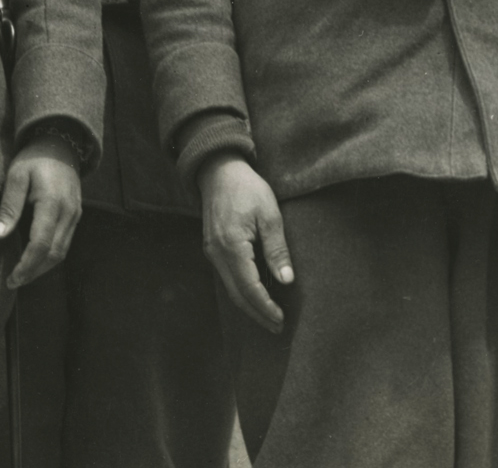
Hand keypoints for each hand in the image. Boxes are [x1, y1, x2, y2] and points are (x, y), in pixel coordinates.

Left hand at [0, 131, 82, 286]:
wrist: (60, 144)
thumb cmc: (33, 159)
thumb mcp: (16, 177)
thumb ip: (8, 207)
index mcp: (52, 204)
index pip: (41, 244)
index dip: (26, 265)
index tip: (11, 279)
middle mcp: (69, 214)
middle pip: (54, 254)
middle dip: (34, 272)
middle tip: (14, 282)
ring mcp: (75, 215)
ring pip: (62, 251)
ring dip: (43, 267)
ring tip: (23, 275)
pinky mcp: (76, 215)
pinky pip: (65, 242)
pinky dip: (51, 255)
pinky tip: (36, 259)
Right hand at [199, 151, 292, 333]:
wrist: (218, 170)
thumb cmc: (247, 189)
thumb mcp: (270, 215)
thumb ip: (277, 249)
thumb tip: (287, 281)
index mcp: (231, 245)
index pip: (249, 287)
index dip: (265, 306)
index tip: (282, 319)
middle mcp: (216, 252)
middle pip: (236, 294)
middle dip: (257, 313)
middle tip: (277, 327)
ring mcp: (211, 250)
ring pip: (229, 287)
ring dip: (249, 305)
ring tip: (269, 316)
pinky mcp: (211, 247)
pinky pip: (226, 276)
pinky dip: (241, 290)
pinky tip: (255, 295)